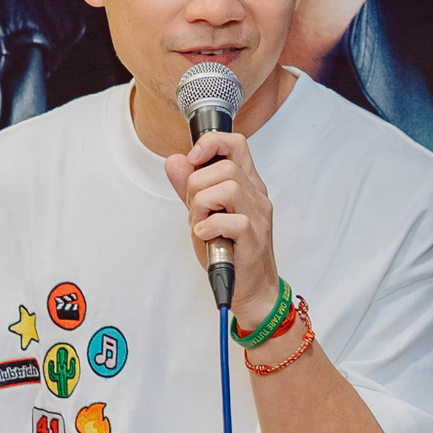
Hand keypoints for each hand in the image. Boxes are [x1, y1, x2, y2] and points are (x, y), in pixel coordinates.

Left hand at [165, 129, 279, 330]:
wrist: (251, 288)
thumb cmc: (230, 250)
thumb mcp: (204, 212)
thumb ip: (189, 186)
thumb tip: (174, 161)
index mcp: (247, 184)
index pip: (236, 144)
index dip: (211, 143)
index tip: (193, 158)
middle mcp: (256, 195)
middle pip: (225, 167)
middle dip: (197, 186)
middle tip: (195, 208)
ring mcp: (258, 215)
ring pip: (229, 188)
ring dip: (202, 205)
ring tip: (201, 223)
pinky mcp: (254, 238)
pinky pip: (230, 220)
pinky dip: (208, 226)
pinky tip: (206, 236)